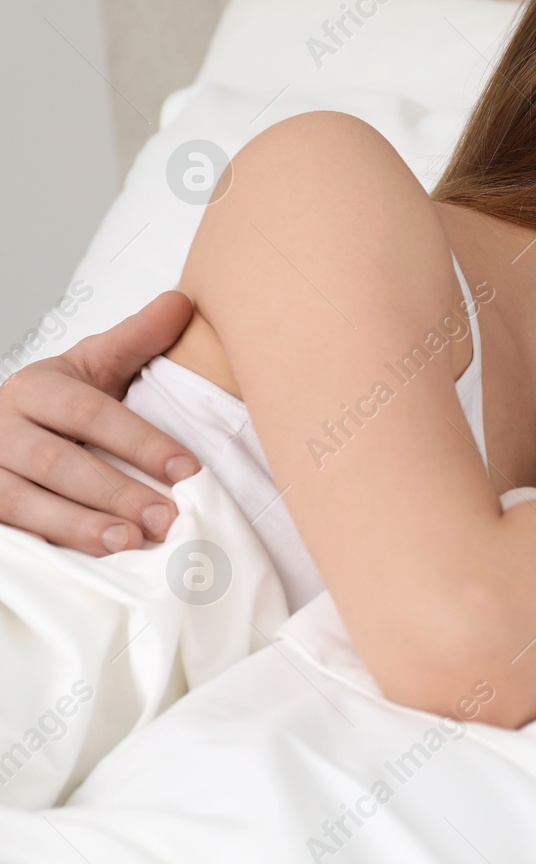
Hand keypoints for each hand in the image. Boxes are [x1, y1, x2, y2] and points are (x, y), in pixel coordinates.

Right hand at [0, 292, 200, 554]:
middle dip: (116, 492)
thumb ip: (134, 340)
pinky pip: (7, 530)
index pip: (90, 413)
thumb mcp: (89, 367)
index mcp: (34, 388)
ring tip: (130, 543)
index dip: (140, 442)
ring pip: (24, 501)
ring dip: (80, 526)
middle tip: (168, 517)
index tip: (189, 470)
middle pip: (59, 463)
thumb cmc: (55, 404)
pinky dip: (45, 545)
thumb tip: (183, 302)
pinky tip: (85, 561)